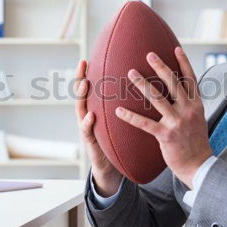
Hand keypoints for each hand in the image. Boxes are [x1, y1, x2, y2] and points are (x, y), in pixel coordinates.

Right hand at [74, 60, 122, 196]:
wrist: (113, 169)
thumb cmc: (120, 142)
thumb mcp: (123, 122)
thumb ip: (128, 106)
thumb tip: (145, 85)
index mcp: (100, 110)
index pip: (95, 87)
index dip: (92, 72)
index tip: (91, 56)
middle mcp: (90, 116)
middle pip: (83, 94)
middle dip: (81, 78)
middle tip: (82, 64)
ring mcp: (88, 130)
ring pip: (81, 110)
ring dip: (81, 96)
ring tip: (84, 84)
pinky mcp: (90, 144)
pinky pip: (87, 132)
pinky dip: (87, 124)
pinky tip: (90, 116)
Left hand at [115, 46, 211, 188]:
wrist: (199, 166)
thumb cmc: (196, 144)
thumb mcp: (197, 120)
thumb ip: (189, 106)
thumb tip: (182, 93)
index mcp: (196, 105)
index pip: (190, 79)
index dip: (184, 63)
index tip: (176, 48)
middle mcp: (188, 110)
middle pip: (173, 83)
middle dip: (161, 67)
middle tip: (149, 54)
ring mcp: (177, 122)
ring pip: (157, 98)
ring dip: (142, 84)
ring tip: (130, 73)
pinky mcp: (165, 135)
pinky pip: (145, 123)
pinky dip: (131, 116)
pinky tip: (119, 111)